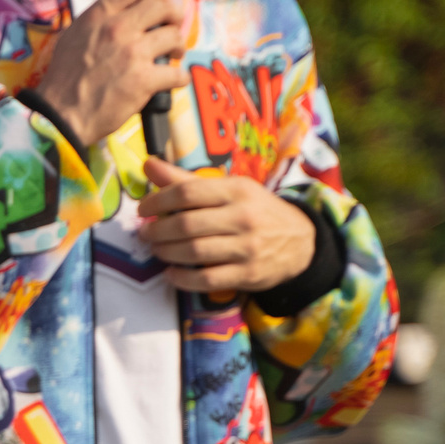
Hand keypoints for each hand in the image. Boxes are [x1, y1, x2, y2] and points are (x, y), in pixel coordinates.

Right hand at [29, 0, 186, 147]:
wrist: (59, 114)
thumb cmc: (64, 78)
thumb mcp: (74, 35)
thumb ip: (100, 19)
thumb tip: (123, 10)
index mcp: (99, 15)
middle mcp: (117, 28)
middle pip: (164, 4)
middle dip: (176, 13)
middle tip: (174, 25)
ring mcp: (133, 53)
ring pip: (175, 36)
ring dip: (178, 46)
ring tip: (172, 55)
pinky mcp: (144, 80)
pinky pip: (177, 73)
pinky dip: (179, 77)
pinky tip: (171, 81)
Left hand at [138, 157, 314, 294]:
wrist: (301, 242)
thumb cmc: (256, 211)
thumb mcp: (229, 189)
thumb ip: (186, 179)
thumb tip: (148, 163)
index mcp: (237, 190)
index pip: (187, 192)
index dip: (157, 200)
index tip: (143, 209)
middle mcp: (244, 217)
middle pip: (186, 224)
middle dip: (157, 230)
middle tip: (145, 233)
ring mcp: (248, 247)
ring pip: (194, 252)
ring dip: (166, 253)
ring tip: (157, 250)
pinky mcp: (249, 274)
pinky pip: (207, 279)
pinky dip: (182, 278)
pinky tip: (172, 273)